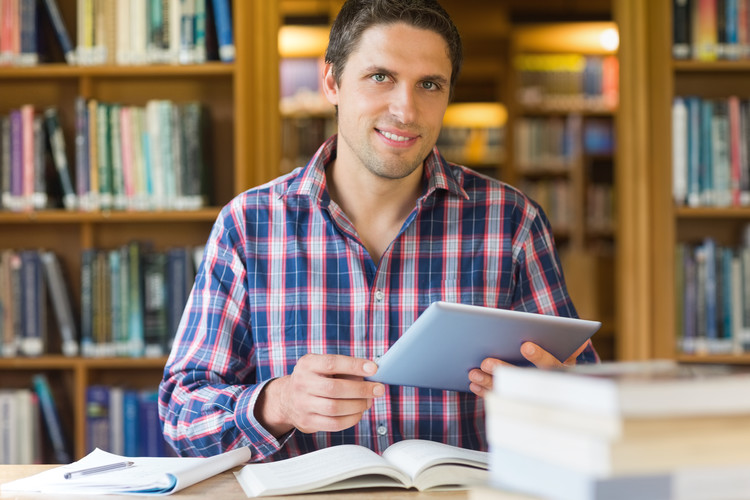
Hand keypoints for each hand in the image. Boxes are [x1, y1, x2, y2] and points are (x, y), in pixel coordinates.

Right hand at [255, 353, 384, 436]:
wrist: (287, 398)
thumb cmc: (314, 379)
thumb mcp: (322, 366)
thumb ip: (344, 369)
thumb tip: (371, 375)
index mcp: (307, 364)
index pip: (332, 363)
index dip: (354, 365)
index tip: (374, 368)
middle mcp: (302, 383)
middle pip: (334, 388)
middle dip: (361, 389)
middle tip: (378, 389)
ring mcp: (303, 404)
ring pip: (335, 408)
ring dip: (358, 405)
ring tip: (368, 401)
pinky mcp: (307, 421)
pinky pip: (334, 424)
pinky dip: (351, 419)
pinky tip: (358, 412)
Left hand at [468, 340, 591, 397]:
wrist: (556, 373)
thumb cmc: (556, 349)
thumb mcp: (566, 346)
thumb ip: (567, 340)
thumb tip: (580, 342)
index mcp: (562, 369)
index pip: (552, 364)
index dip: (539, 356)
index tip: (525, 346)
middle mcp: (547, 385)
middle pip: (525, 380)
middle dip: (505, 370)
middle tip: (485, 362)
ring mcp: (531, 395)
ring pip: (510, 391)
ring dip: (489, 381)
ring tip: (474, 372)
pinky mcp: (516, 401)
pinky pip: (500, 398)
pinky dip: (486, 391)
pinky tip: (474, 383)